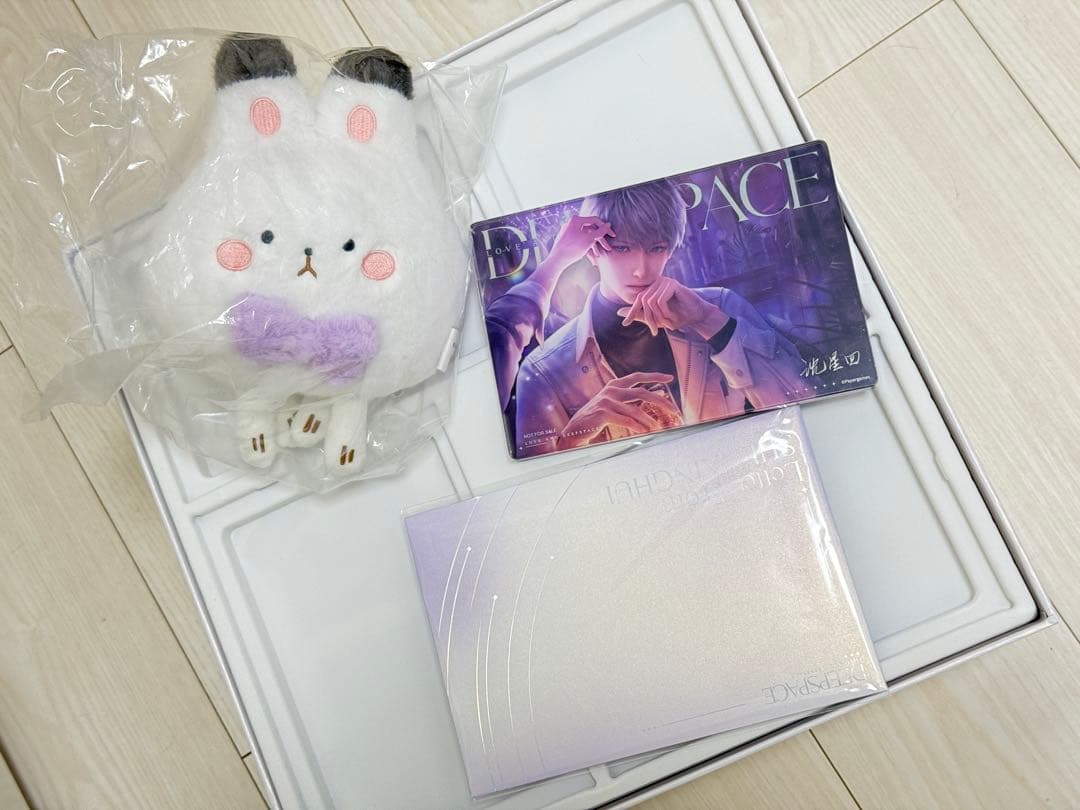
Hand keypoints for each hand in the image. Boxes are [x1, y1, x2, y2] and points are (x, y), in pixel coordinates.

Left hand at [546, 215, 615, 270]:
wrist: (557, 260)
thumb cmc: (573, 248)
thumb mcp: (590, 239)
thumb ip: (600, 231)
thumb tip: (608, 224)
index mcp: (576, 219)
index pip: (595, 220)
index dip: (605, 228)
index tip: (613, 236)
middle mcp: (571, 223)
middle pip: (590, 229)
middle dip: (599, 240)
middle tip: (607, 248)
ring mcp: (567, 230)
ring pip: (585, 236)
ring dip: (593, 246)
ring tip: (598, 256)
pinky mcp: (565, 238)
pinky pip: (578, 240)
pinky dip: (585, 246)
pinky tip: (590, 256)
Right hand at [556, 372, 680, 449]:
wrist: (575, 430)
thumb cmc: (594, 420)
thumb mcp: (610, 405)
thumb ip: (626, 402)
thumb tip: (650, 406)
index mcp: (613, 385)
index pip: (637, 377)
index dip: (654, 376)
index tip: (669, 378)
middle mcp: (611, 390)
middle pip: (641, 392)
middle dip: (660, 401)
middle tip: (673, 410)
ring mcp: (606, 400)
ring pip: (635, 409)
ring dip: (649, 420)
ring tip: (658, 428)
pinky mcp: (603, 412)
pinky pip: (626, 420)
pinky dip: (637, 426)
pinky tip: (644, 432)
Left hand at [617, 277, 729, 337]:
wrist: (697, 316)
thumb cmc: (678, 317)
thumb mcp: (656, 318)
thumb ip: (640, 314)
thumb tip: (619, 312)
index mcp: (652, 289)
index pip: (637, 299)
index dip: (631, 311)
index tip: (625, 324)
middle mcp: (657, 283)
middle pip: (642, 301)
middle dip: (648, 318)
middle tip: (655, 330)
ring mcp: (664, 281)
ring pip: (650, 302)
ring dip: (658, 316)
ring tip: (667, 322)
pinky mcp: (672, 284)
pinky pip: (659, 300)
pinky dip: (664, 312)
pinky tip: (672, 315)